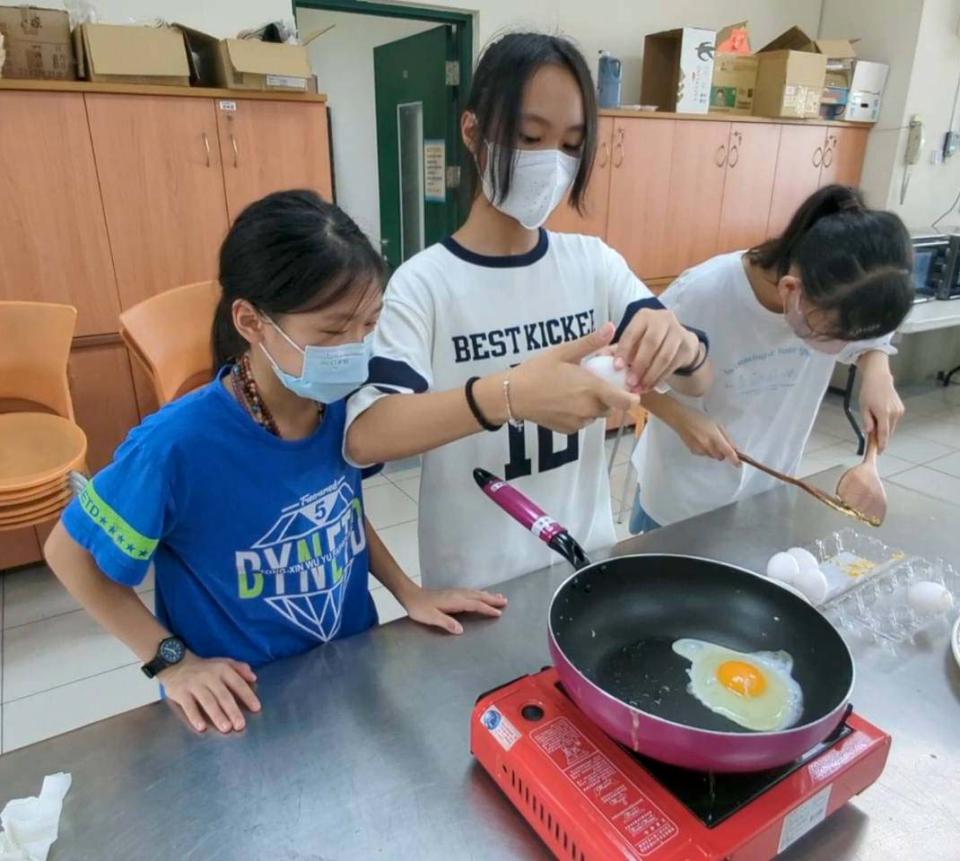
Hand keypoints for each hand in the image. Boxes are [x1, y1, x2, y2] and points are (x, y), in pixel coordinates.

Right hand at [159, 652, 260, 733]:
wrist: (176, 664)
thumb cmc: (205, 667)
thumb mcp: (223, 662)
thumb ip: (240, 668)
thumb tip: (254, 677)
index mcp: (222, 669)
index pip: (237, 683)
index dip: (247, 696)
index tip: (256, 708)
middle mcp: (209, 676)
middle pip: (223, 695)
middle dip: (233, 711)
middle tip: (240, 725)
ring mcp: (194, 685)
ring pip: (208, 701)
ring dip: (217, 715)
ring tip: (226, 728)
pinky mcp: (181, 693)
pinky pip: (189, 706)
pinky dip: (194, 716)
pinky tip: (201, 727)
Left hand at [400, 585, 508, 633]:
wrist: (410, 596)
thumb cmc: (420, 609)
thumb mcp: (431, 618)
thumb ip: (446, 623)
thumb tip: (460, 630)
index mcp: (455, 601)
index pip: (475, 605)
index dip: (487, 609)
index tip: (499, 613)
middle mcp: (457, 595)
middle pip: (478, 596)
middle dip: (492, 599)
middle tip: (505, 601)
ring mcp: (455, 592)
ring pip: (475, 593)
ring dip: (487, 595)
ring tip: (499, 596)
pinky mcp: (452, 593)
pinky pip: (471, 592)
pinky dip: (479, 593)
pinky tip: (480, 595)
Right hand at [506, 323, 640, 433]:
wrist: (513, 395)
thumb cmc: (538, 370)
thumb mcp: (564, 351)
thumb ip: (591, 342)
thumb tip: (612, 327)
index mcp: (592, 388)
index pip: (626, 401)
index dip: (632, 396)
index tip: (629, 388)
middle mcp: (589, 409)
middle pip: (612, 406)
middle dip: (609, 396)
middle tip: (593, 382)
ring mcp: (579, 422)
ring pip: (597, 415)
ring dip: (594, 405)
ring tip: (576, 390)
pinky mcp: (569, 430)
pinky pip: (583, 422)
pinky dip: (580, 413)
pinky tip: (565, 401)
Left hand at [614, 309, 700, 391]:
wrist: (678, 340)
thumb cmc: (647, 340)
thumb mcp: (633, 339)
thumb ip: (619, 348)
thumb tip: (601, 358)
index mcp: (644, 316)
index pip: (632, 333)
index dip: (624, 350)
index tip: (617, 367)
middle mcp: (662, 319)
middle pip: (651, 343)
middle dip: (639, 365)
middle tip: (630, 382)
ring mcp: (678, 332)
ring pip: (664, 356)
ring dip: (650, 375)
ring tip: (640, 388)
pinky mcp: (687, 347)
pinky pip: (672, 365)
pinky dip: (659, 378)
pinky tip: (650, 386)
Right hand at [670, 405, 739, 463]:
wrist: (680, 419)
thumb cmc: (699, 418)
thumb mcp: (716, 424)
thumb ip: (726, 437)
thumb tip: (735, 449)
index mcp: (715, 437)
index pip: (727, 452)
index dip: (734, 459)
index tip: (739, 464)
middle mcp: (707, 446)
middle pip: (720, 457)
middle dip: (722, 452)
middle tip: (720, 443)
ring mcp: (699, 450)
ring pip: (712, 456)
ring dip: (713, 451)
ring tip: (707, 439)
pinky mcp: (693, 451)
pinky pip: (704, 454)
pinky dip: (705, 450)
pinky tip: (700, 440)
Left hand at [858, 366, 903, 451]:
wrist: (879, 379)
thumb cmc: (868, 392)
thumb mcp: (863, 407)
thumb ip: (867, 421)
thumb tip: (869, 433)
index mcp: (884, 413)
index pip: (884, 434)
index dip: (882, 444)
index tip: (879, 452)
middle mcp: (894, 413)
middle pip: (888, 432)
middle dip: (881, 438)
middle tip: (872, 441)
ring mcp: (899, 411)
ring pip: (891, 427)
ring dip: (884, 429)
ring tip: (874, 422)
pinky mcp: (901, 409)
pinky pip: (893, 421)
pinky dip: (887, 423)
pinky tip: (880, 417)